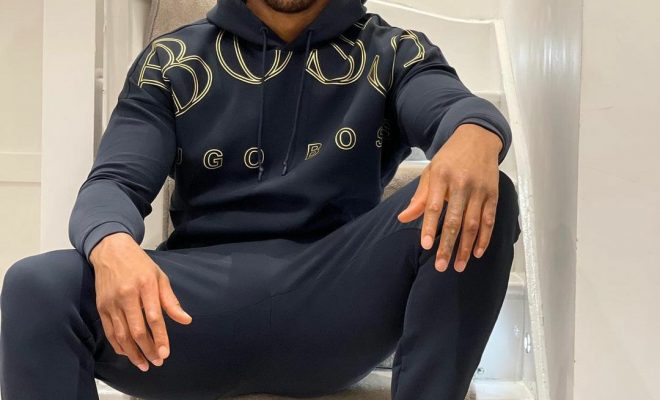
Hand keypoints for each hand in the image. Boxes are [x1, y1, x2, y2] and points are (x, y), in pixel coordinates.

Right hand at [89, 232, 191, 370]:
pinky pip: (109, 332)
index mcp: (146, 286)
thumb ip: (171, 301)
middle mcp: (127, 295)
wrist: (111, 251)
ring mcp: (112, 302)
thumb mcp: (160, 277)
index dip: (160, 338)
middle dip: (148, 350)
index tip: (166, 353)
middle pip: (137, 330)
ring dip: (133, 353)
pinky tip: (128, 353)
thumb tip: (186, 320)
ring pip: (122, 335)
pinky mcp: (101, 307)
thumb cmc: (140, 264)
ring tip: (144, 364)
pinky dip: (119, 346)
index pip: (154, 318)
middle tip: (157, 362)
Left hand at [397, 123, 502, 271]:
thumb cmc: (449, 159)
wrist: (477, 138)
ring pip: (473, 224)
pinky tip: (477, 252)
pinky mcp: (493, 193)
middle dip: (448, 245)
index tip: (425, 246)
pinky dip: (484, 238)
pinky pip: (489, 220)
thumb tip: (403, 218)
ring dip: (466, 247)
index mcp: (441, 177)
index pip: (434, 206)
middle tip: (440, 266)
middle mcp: (461, 184)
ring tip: (458, 265)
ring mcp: (479, 189)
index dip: (430, 226)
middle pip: (455, 220)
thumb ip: (419, 197)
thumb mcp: (430, 172)